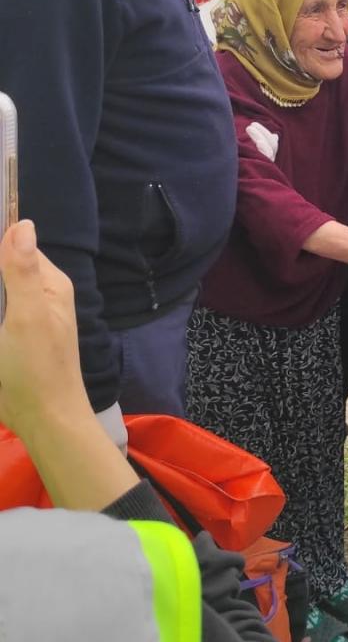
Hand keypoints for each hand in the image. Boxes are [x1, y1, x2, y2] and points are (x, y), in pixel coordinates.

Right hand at [0, 220, 93, 441]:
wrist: (41, 419)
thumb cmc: (38, 367)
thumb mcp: (28, 314)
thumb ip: (22, 270)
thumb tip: (22, 222)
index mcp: (49, 283)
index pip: (13, 245)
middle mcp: (37, 295)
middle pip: (1, 271)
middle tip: (0, 317)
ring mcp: (20, 318)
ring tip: (2, 332)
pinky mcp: (8, 338)